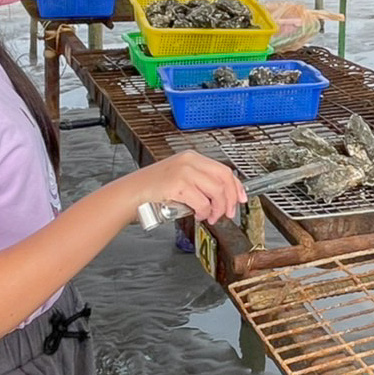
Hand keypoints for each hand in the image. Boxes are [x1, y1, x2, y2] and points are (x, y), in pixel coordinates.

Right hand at [128, 151, 246, 224]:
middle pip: (224, 179)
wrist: (131, 193)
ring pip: (216, 191)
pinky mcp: (177, 186)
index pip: (224, 170)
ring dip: (217, 209)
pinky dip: (204, 212)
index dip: (236, 186)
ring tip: (210, 216)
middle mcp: (190, 162)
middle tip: (228, 213)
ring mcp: (184, 172)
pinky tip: (198, 215)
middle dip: (230, 199)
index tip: (241, 198)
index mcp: (192, 157)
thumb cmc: (154, 189)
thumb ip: (200, 182)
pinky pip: (202, 202)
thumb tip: (223, 197)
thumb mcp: (180, 177)